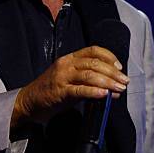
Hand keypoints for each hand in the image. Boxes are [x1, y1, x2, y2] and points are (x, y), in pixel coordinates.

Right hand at [10, 46, 129, 128]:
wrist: (29, 102)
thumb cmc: (52, 91)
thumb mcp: (69, 79)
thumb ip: (87, 80)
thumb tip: (111, 87)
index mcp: (69, 58)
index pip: (93, 50)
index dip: (109, 57)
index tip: (119, 67)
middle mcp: (66, 64)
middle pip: (94, 63)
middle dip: (113, 72)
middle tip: (124, 82)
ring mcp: (62, 77)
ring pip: (89, 75)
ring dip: (108, 82)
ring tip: (119, 89)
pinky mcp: (59, 92)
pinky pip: (79, 90)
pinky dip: (93, 92)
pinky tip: (104, 94)